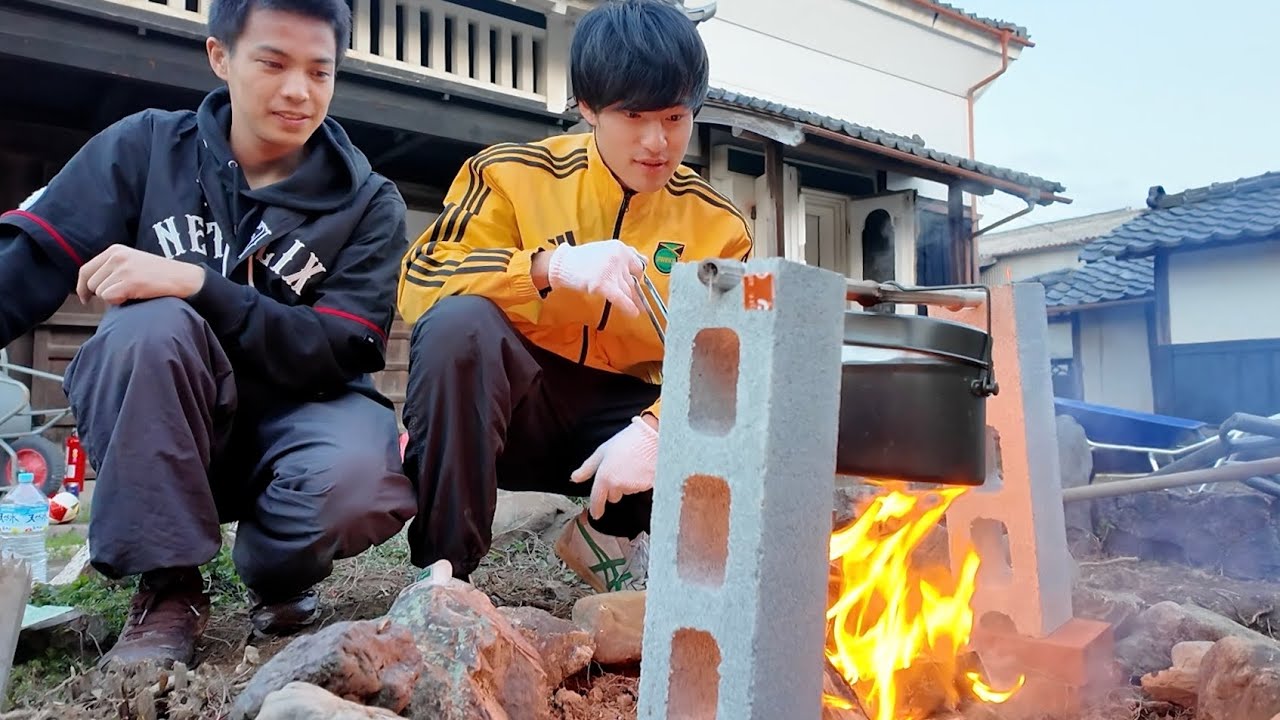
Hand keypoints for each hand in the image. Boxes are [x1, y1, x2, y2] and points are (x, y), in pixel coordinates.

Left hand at [77, 244, 206, 304]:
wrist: (184, 278)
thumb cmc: (160, 275)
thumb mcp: (133, 262)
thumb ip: (112, 269)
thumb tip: (91, 287)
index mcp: (115, 250)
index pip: (85, 270)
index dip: (82, 287)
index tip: (86, 298)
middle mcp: (116, 257)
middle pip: (91, 283)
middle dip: (102, 293)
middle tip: (120, 295)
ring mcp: (122, 268)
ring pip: (100, 292)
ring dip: (113, 298)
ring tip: (132, 292)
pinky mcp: (129, 281)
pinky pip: (109, 298)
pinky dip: (119, 301)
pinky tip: (134, 296)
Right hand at [547, 240, 646, 315]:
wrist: (563, 264)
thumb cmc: (582, 258)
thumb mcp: (607, 249)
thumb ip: (626, 254)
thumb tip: (645, 261)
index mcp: (620, 248)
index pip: (639, 265)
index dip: (637, 276)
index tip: (635, 283)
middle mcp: (618, 257)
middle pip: (633, 280)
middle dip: (635, 291)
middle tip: (637, 298)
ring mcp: (611, 271)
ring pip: (628, 290)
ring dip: (633, 301)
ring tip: (638, 308)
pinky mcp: (603, 284)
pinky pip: (621, 298)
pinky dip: (628, 307)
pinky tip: (633, 313)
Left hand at [571, 416, 659, 519]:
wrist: (650, 436)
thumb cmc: (626, 441)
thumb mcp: (602, 451)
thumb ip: (587, 468)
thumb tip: (574, 478)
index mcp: (604, 477)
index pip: (597, 499)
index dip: (596, 508)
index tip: (595, 514)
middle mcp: (618, 485)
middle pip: (613, 496)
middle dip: (615, 489)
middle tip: (620, 470)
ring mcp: (633, 487)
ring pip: (627, 492)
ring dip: (628, 484)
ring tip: (632, 465)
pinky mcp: (647, 486)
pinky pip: (640, 489)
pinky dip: (640, 482)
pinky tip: (642, 468)